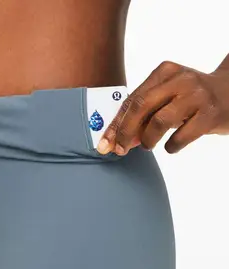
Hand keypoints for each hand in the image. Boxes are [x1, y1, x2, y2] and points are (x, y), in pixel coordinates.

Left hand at [96, 61, 228, 155]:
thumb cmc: (191, 99)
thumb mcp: (167, 97)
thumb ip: (144, 114)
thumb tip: (118, 139)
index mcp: (165, 71)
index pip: (132, 99)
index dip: (115, 124)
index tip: (105, 144)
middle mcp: (181, 79)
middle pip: (141, 106)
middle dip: (125, 132)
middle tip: (120, 150)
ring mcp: (197, 96)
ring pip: (159, 121)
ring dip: (148, 139)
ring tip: (149, 145)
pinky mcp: (210, 114)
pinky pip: (181, 137)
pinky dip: (171, 146)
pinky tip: (171, 147)